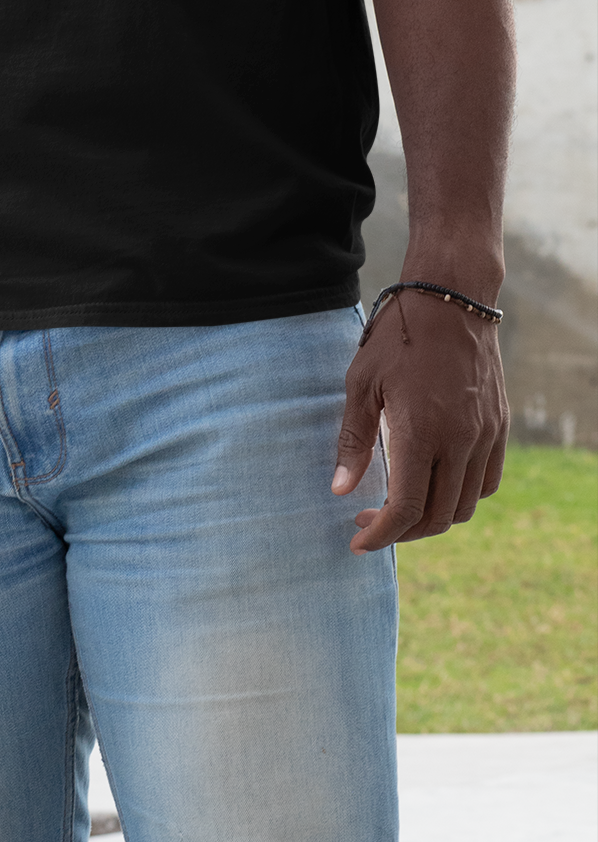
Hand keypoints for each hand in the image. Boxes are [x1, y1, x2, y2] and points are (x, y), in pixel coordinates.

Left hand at [333, 288, 508, 551]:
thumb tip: (341, 491)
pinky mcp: (498, 427)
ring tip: (401, 506)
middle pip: (436, 516)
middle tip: (370, 522)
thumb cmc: (397, 337)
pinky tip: (435, 481)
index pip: (406, 509)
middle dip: (401, 531)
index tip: (358, 541)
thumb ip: (354, 441)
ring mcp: (484, 436)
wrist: (451, 300)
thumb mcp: (361, 384)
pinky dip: (461, 495)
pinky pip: (487, 481)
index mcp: (420, 432)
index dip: (381, 535)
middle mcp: (459, 441)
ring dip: (432, 517)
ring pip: (465, 505)